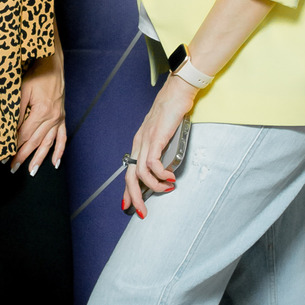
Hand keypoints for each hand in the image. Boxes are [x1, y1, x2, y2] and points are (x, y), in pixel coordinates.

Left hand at [12, 47, 65, 175]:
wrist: (53, 65)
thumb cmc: (37, 75)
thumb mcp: (23, 90)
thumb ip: (18, 111)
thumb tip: (9, 129)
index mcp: (42, 111)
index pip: (25, 134)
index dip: (14, 145)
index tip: (4, 155)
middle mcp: (52, 117)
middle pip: (35, 141)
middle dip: (23, 156)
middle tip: (13, 168)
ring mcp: (59, 118)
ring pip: (48, 143)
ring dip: (40, 158)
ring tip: (32, 171)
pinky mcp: (62, 117)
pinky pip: (62, 138)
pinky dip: (59, 151)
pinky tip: (55, 163)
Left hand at [121, 72, 195, 217]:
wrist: (177, 92)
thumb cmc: (172, 111)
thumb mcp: (164, 134)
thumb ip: (162, 149)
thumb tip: (166, 167)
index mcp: (139, 143)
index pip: (129, 171)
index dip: (128, 190)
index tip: (130, 205)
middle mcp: (139, 143)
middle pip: (130, 177)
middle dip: (135, 197)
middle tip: (143, 212)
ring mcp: (146, 141)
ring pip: (141, 173)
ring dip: (154, 187)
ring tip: (167, 189)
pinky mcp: (156, 138)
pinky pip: (152, 164)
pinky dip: (160, 175)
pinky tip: (170, 178)